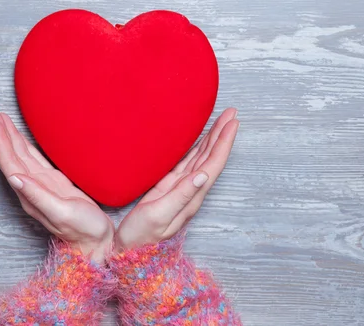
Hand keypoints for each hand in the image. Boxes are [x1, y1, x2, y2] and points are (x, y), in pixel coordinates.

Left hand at [0, 109, 113, 263]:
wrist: (96, 243)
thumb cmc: (83, 231)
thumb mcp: (62, 213)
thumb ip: (38, 196)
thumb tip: (15, 178)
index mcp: (30, 194)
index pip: (10, 162)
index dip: (0, 140)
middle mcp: (32, 189)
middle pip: (12, 156)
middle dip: (2, 133)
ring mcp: (42, 186)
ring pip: (22, 156)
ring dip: (11, 138)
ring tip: (3, 120)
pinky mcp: (54, 185)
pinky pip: (35, 161)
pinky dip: (26, 147)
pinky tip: (23, 139)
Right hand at [115, 108, 238, 251]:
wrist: (130, 251)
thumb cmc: (141, 237)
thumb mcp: (159, 216)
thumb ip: (181, 196)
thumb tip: (203, 175)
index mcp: (191, 197)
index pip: (213, 164)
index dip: (223, 142)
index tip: (232, 122)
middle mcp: (190, 191)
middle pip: (211, 157)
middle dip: (222, 134)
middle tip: (232, 113)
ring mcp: (180, 189)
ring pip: (201, 158)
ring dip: (211, 139)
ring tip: (221, 121)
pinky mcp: (168, 188)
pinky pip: (186, 163)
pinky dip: (194, 148)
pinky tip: (197, 140)